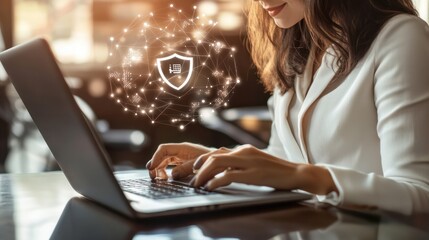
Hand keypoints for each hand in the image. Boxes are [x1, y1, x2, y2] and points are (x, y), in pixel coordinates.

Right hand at [146, 142, 211, 179]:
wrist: (223, 161)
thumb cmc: (213, 162)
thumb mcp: (200, 166)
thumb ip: (185, 169)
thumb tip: (172, 175)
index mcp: (184, 148)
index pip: (164, 149)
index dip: (156, 158)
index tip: (151, 168)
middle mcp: (181, 150)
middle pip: (162, 155)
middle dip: (155, 165)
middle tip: (153, 177)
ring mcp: (182, 156)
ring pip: (165, 160)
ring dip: (160, 169)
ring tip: (160, 179)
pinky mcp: (183, 162)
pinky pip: (170, 165)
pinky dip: (166, 171)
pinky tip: (167, 178)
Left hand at [191, 145, 337, 194]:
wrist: (296, 173)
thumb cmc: (276, 171)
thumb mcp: (255, 163)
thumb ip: (240, 164)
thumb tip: (222, 171)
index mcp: (243, 149)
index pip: (215, 152)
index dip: (200, 161)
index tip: (192, 170)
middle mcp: (243, 151)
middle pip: (211, 156)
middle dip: (196, 168)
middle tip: (189, 179)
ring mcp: (248, 161)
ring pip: (216, 163)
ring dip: (202, 175)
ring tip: (196, 185)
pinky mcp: (252, 173)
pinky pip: (228, 175)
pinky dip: (215, 182)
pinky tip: (210, 188)